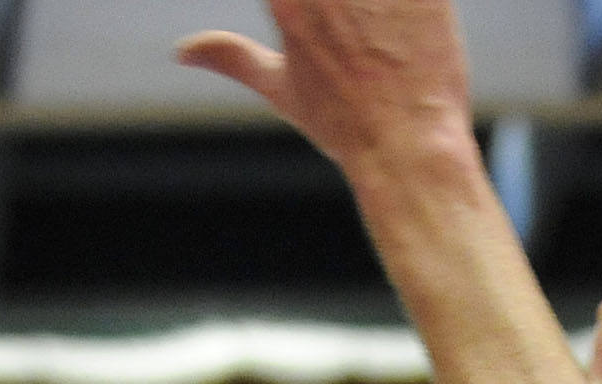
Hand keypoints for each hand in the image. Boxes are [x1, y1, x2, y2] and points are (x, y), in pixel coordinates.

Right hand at [178, 0, 470, 171]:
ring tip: (378, 32)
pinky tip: (407, 25)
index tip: (311, 22)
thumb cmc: (347, 127)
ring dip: (370, 4)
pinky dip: (416, 2)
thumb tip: (185, 52)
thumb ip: (234, 58)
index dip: (293, 5)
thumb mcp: (283, 90)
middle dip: (342, 6)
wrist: (410, 150)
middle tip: (353, 32)